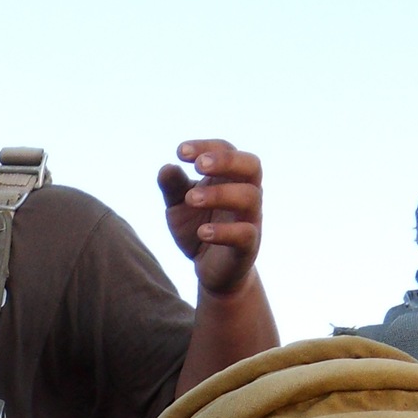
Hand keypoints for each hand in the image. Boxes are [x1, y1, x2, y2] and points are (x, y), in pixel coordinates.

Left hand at [158, 140, 262, 296]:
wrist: (210, 270)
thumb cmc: (198, 228)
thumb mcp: (179, 207)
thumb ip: (173, 188)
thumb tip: (166, 167)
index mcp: (230, 178)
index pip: (226, 150)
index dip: (206, 147)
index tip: (180, 152)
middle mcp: (246, 193)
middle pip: (251, 165)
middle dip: (226, 160)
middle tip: (198, 165)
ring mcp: (251, 218)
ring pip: (249, 197)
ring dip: (219, 194)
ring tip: (191, 198)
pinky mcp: (249, 246)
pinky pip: (245, 234)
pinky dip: (223, 231)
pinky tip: (201, 232)